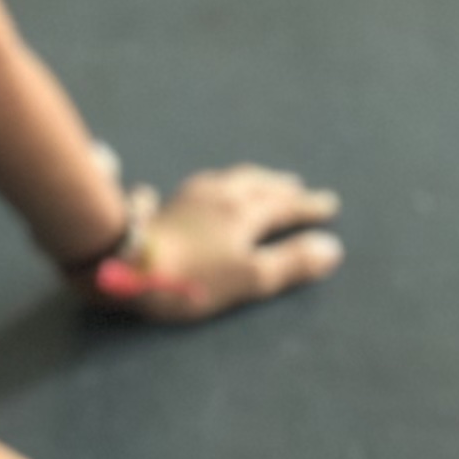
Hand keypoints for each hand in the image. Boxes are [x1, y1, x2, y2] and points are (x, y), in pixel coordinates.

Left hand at [96, 163, 344, 323]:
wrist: (126, 264)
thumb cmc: (193, 277)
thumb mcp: (250, 277)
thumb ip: (291, 263)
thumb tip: (331, 248)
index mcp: (244, 212)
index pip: (285, 207)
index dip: (308, 208)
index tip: (329, 205)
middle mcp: (219, 196)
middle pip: (256, 185)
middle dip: (280, 188)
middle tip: (297, 187)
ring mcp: (188, 197)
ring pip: (227, 180)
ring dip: (249, 180)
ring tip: (257, 183)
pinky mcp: (163, 206)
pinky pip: (197, 188)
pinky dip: (212, 186)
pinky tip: (201, 189)